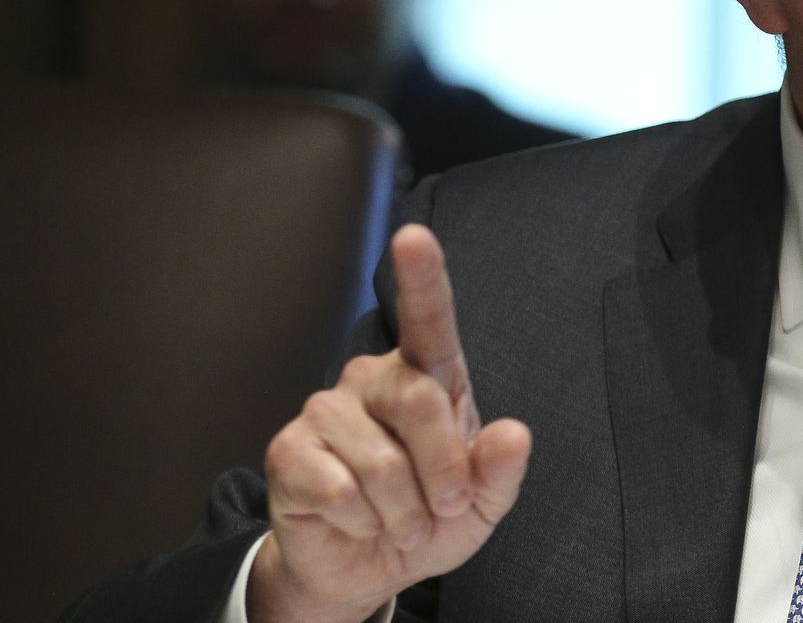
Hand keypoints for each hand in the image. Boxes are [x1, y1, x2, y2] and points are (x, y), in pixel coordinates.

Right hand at [249, 224, 532, 622]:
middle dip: (444, 473)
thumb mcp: (483, 502)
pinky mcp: (289, 450)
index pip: (429, 318)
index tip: (413, 236)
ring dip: (404, 510)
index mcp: (428, 376)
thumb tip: (513, 433)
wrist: (369, 566)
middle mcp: (373, 378)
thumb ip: (501, 469)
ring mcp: (326, 410)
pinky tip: (356, 521)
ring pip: (382, 460)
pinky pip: (339, 489)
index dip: (422, 276)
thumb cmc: (431, 517)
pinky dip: (362, 521)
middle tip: (443, 507)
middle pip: (420, 402)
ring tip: (400, 520)